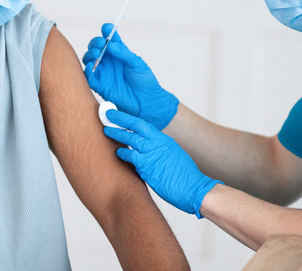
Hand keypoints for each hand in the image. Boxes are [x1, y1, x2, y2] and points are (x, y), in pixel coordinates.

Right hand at [82, 23, 178, 129]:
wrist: (146, 102)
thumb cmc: (144, 81)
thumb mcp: (136, 63)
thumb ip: (123, 53)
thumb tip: (110, 44)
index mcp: (118, 53)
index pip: (109, 39)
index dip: (107, 31)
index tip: (107, 28)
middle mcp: (108, 61)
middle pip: (96, 47)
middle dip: (95, 43)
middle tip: (101, 43)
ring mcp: (103, 72)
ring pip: (89, 60)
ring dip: (90, 54)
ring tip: (97, 53)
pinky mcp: (99, 85)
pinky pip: (88, 76)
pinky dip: (87, 70)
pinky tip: (92, 65)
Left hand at [103, 109, 221, 217]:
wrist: (195, 189)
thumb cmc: (185, 176)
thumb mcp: (173, 155)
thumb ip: (160, 150)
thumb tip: (148, 149)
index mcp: (164, 140)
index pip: (143, 124)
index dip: (130, 118)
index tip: (120, 114)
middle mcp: (158, 143)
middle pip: (135, 125)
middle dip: (120, 118)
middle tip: (108, 113)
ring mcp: (152, 154)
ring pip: (130, 139)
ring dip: (117, 133)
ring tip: (106, 130)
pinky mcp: (148, 167)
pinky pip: (131, 157)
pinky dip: (123, 153)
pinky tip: (117, 153)